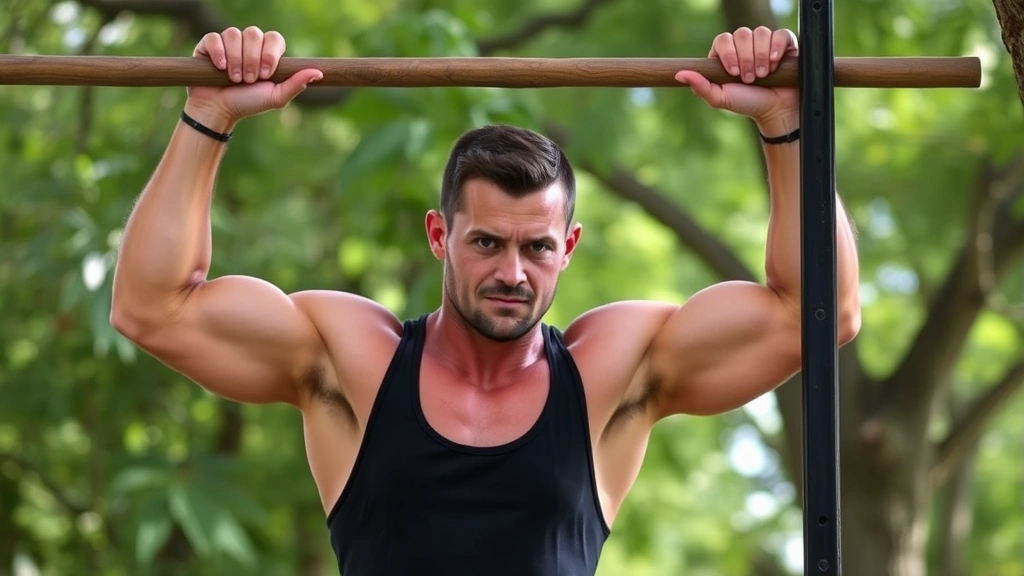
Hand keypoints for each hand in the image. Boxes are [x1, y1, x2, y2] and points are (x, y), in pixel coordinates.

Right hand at [185, 26, 322, 129]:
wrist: (219, 110)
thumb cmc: (248, 103)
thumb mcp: (275, 97)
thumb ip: (296, 84)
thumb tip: (319, 72)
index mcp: (266, 53)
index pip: (274, 38)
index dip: (270, 53)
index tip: (266, 74)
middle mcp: (248, 44)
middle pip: (254, 33)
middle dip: (252, 59)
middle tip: (249, 80)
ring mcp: (228, 43)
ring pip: (234, 34)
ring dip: (236, 60)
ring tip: (235, 78)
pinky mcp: (208, 45)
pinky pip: (214, 37)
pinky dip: (218, 53)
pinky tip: (220, 68)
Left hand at [676, 27, 798, 133]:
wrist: (776, 111)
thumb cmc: (747, 104)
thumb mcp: (721, 98)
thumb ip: (700, 87)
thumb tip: (679, 74)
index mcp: (727, 55)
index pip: (723, 39)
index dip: (728, 53)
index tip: (733, 72)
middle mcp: (745, 46)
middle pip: (742, 34)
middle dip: (746, 58)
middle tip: (750, 79)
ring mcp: (764, 43)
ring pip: (760, 33)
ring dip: (761, 57)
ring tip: (763, 75)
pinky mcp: (783, 44)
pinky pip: (780, 34)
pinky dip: (776, 48)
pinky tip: (775, 63)